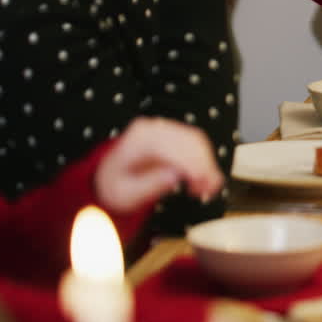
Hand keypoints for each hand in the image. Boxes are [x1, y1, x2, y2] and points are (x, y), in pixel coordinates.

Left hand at [94, 117, 222, 215]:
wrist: (112, 175)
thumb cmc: (117, 185)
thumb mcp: (125, 193)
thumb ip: (148, 185)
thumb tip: (174, 176)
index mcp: (138, 139)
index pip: (171, 146)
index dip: (190, 164)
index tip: (201, 183)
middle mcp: (154, 128)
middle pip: (189, 141)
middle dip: (204, 165)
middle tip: (209, 190)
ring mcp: (166, 129)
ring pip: (197, 141)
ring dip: (208, 164)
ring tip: (208, 188)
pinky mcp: (176, 135)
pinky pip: (198, 144)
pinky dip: (206, 161)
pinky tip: (205, 179)